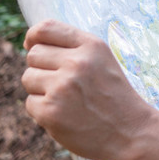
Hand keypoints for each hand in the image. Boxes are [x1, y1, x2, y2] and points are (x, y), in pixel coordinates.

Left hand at [22, 19, 158, 159]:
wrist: (131, 131)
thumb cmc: (114, 94)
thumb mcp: (103, 60)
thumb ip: (74, 48)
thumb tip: (31, 43)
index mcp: (92, 45)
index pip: (46, 28)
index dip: (33, 36)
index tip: (31, 44)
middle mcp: (77, 62)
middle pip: (33, 54)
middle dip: (41, 67)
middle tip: (61, 81)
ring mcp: (62, 87)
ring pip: (28, 78)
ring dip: (40, 88)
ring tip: (66, 98)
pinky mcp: (50, 112)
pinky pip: (30, 102)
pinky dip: (43, 110)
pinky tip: (65, 114)